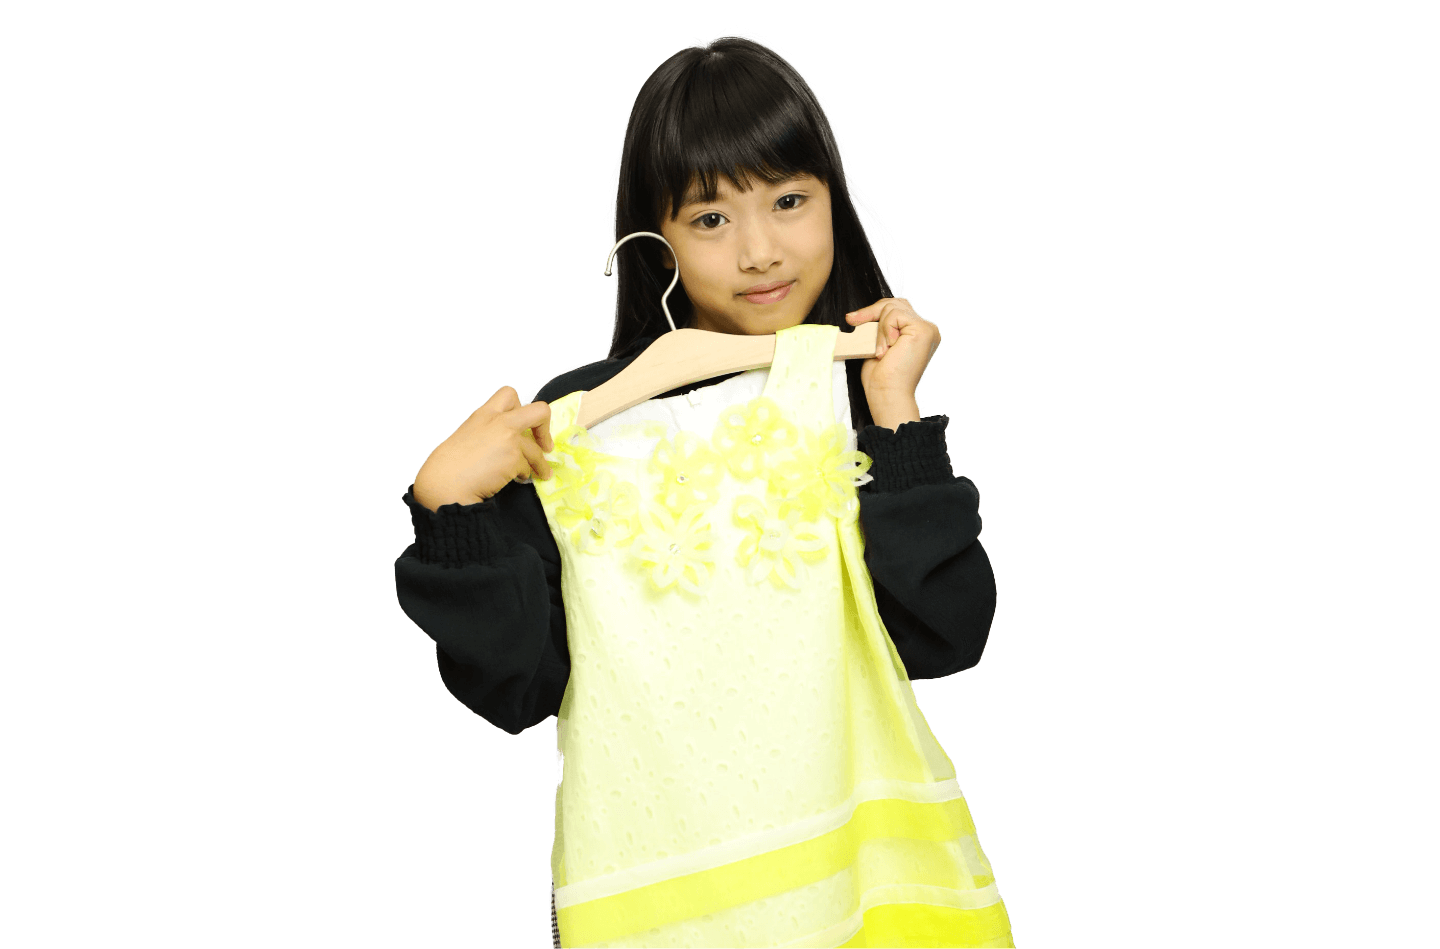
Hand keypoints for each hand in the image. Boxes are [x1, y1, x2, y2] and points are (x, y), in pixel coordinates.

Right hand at [413, 386, 555, 510]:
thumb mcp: (468, 435)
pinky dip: (524, 474)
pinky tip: (517, 479)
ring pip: (536, 449)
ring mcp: (509, 440)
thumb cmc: (450, 464)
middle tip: (544, 444)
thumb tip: (507, 441)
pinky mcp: (513, 459)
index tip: (521, 425)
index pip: (509, 394)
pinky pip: (527, 466)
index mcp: (485, 414)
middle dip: (546, 428)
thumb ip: (489, 431)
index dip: (520, 408)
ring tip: (542, 473)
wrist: (446, 483)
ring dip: (540, 463)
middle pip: (539, 411)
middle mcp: (500, 422)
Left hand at [844, 297, 941, 399]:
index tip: (853, 319)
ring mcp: (928, 330)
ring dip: (880, 329)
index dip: (874, 312)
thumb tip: (860, 314)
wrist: (887, 393)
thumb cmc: (882, 377)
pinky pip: (895, 315)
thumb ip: (879, 327)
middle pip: (896, 303)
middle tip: (853, 321)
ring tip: (881, 350)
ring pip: (894, 307)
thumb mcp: (878, 344)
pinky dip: (884, 330)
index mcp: (918, 334)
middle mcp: (927, 330)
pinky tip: (888, 348)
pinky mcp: (923, 330)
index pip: (897, 310)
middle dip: (872, 312)